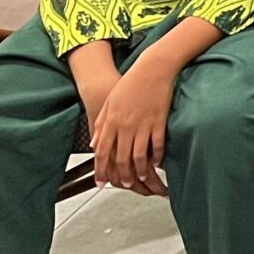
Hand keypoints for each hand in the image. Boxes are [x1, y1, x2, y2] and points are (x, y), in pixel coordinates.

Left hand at [91, 59, 176, 195]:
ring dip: (139, 170)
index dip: (101, 170)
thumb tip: (94, 144)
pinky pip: (157, 144)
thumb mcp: (110, 102)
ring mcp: (143, 125)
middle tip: (125, 184)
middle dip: (121, 175)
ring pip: (138, 155)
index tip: (101, 182)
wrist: (153, 68)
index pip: (102, 152)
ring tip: (141, 178)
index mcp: (111, 122)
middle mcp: (125, 126)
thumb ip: (101, 124)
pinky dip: (157, 156)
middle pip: (120, 158)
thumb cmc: (131, 83)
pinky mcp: (159, 122)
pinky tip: (157, 162)